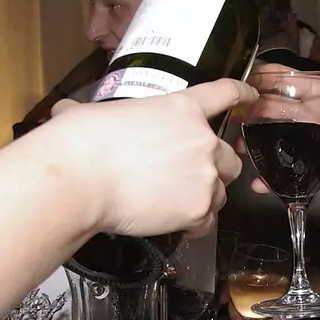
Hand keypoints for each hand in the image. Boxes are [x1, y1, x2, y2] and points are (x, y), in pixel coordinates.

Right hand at [45, 79, 254, 237]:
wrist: (80, 180)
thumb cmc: (80, 142)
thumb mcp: (89, 112)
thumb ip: (95, 114)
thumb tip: (66, 112)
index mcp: (182, 107)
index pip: (225, 94)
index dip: (242, 95)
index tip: (253, 98)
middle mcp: (202, 140)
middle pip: (229, 157)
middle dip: (214, 167)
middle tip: (190, 176)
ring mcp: (204, 176)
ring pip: (221, 191)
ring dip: (205, 196)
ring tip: (175, 203)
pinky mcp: (198, 209)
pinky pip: (207, 221)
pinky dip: (195, 224)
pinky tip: (174, 223)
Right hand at [246, 79, 319, 206]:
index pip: (295, 83)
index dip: (272, 78)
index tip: (248, 78)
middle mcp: (316, 118)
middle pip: (279, 111)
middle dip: (256, 111)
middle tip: (233, 115)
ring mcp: (314, 144)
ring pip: (280, 140)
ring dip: (258, 143)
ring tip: (237, 147)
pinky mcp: (317, 169)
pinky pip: (292, 172)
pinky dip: (275, 178)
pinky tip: (259, 183)